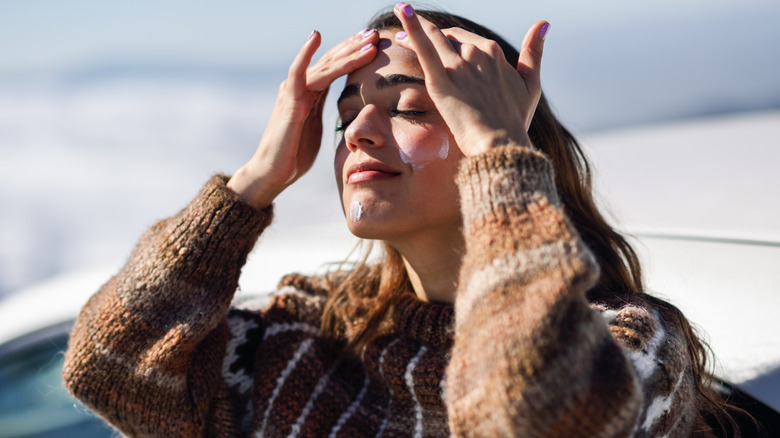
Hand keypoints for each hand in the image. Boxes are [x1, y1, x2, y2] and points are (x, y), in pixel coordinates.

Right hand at [228, 29, 378, 208]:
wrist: (273, 173)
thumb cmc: (294, 155)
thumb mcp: (316, 128)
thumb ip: (324, 112)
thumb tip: (342, 110)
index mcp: (310, 93)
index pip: (335, 67)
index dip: (354, 54)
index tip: (374, 43)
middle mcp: (301, 87)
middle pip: (331, 61)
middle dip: (354, 46)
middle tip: (375, 33)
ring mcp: (293, 92)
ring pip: (324, 66)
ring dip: (347, 52)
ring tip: (367, 40)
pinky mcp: (289, 102)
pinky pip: (297, 73)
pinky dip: (305, 53)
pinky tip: (315, 36)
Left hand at [392, 3, 547, 154]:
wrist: (501, 144)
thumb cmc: (515, 121)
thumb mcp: (531, 84)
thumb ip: (534, 52)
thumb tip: (543, 24)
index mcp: (494, 53)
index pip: (467, 39)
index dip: (451, 38)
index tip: (439, 40)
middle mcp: (476, 53)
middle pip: (448, 38)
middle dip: (430, 33)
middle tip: (407, 33)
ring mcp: (458, 66)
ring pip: (433, 38)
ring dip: (414, 26)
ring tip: (400, 16)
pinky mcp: (441, 81)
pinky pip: (424, 48)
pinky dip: (412, 27)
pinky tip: (402, 10)